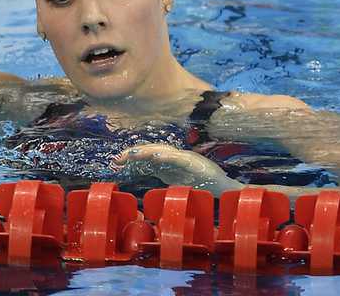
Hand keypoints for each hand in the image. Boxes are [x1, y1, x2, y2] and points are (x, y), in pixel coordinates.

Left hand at [112, 143, 243, 193]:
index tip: (117, 161)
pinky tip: (157, 157)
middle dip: (134, 153)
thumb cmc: (201, 185)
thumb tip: (144, 180)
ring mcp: (184, 158)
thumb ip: (163, 177)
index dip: (132, 157)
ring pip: (163, 151)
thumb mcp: (175, 182)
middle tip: (118, 158)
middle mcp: (174, 157)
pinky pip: (178, 158)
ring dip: (147, 152)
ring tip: (133, 154)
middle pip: (151, 151)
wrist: (223, 187)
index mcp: (168, 163)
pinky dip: (167, 156)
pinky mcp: (193, 163)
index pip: (147, 157)